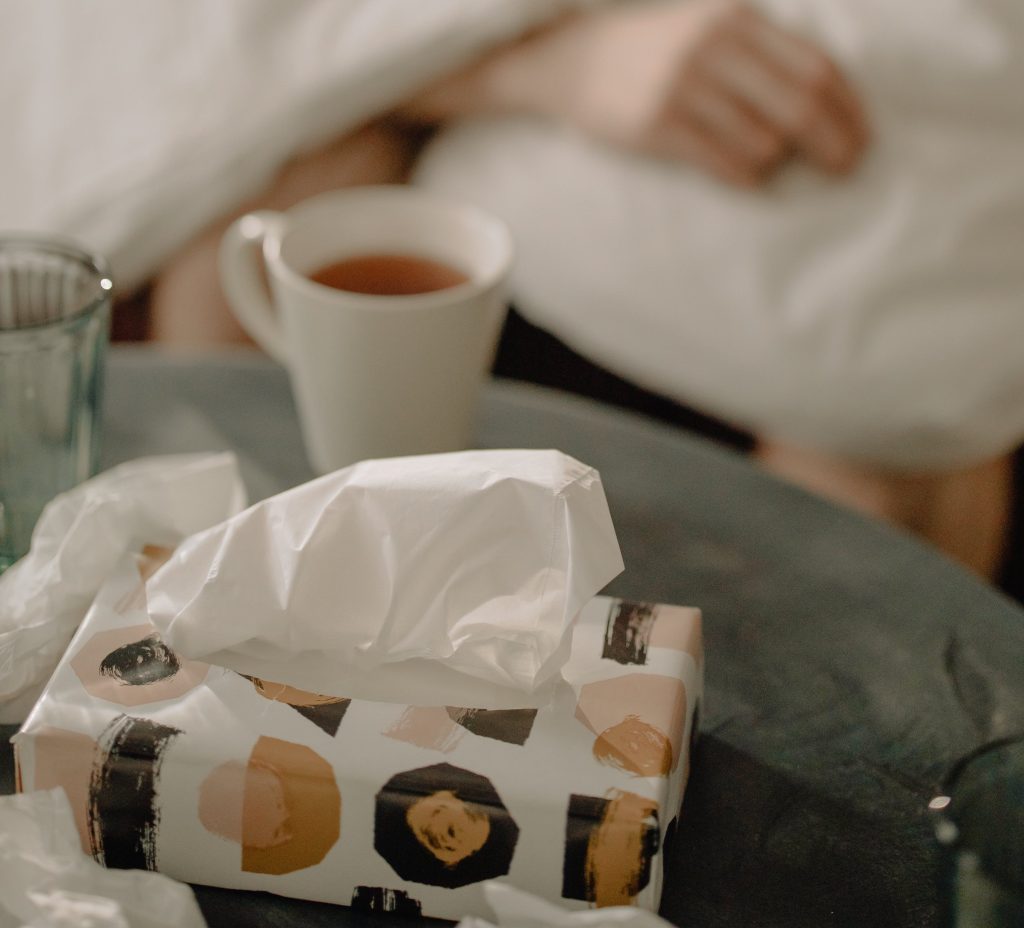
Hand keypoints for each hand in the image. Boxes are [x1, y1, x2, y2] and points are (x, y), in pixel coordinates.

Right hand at [421, 0, 869, 186]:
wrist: (571, 61)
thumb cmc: (652, 52)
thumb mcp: (709, 29)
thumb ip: (761, 53)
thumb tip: (827, 103)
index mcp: (736, 19)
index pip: (816, 66)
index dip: (849, 107)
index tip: (862, 136)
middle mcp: (713, 47)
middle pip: (801, 104)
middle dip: (834, 142)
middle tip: (847, 167)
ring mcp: (683, 87)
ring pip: (765, 141)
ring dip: (779, 162)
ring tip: (772, 164)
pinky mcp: (656, 126)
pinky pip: (726, 165)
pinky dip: (749, 178)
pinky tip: (750, 179)